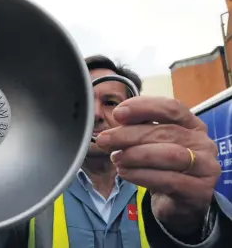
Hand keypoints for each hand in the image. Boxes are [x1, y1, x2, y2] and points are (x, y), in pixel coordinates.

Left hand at [95, 96, 220, 235]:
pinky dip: (142, 175)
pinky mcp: (199, 190)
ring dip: (136, 155)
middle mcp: (203, 142)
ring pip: (169, 155)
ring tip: (116, 158)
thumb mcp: (149, 144)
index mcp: (192, 124)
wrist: (177, 203)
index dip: (143, 107)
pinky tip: (125, 173)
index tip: (118, 114)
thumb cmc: (161, 167)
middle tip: (105, 140)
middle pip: (165, 132)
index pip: (171, 108)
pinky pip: (169, 180)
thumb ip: (137, 129)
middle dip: (129, 135)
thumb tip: (117, 119)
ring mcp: (205, 167)